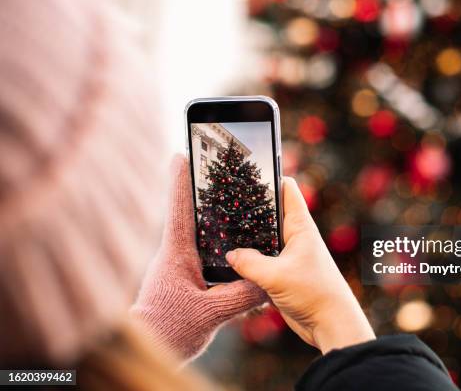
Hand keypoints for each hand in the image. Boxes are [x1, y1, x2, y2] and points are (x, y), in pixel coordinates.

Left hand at [131, 155, 266, 361]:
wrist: (151, 347)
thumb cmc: (172, 329)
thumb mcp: (212, 312)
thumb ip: (242, 295)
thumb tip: (268, 280)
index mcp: (177, 255)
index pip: (179, 210)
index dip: (181, 181)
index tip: (181, 155)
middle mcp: (173, 254)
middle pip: (186, 214)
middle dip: (197, 191)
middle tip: (210, 169)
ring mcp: (174, 265)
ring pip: (192, 233)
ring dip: (204, 216)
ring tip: (224, 200)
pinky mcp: (179, 277)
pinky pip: (196, 250)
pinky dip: (209, 240)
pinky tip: (226, 243)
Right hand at [226, 177, 374, 353]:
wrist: (330, 324)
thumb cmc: (314, 293)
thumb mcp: (276, 276)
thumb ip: (249, 263)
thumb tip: (231, 255)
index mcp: (300, 226)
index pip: (287, 190)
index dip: (270, 177)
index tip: (249, 169)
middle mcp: (295, 236)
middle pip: (270, 213)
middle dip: (251, 208)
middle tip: (225, 201)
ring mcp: (289, 255)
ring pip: (263, 239)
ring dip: (248, 238)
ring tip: (222, 230)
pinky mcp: (283, 273)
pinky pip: (262, 260)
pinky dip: (249, 260)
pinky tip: (230, 261)